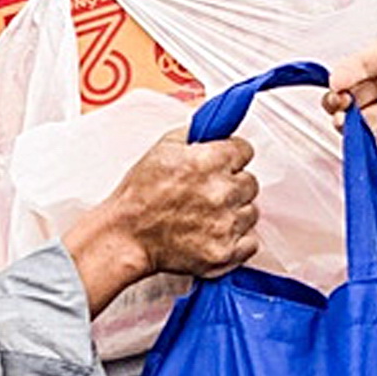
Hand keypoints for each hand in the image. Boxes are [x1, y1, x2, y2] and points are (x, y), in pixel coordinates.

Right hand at [113, 131, 260, 277]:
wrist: (126, 236)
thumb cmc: (139, 196)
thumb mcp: (162, 148)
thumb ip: (195, 132)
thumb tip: (216, 124)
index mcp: (209, 161)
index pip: (245, 150)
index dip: (231, 156)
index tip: (222, 164)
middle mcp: (222, 191)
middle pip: (250, 182)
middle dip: (232, 185)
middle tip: (208, 192)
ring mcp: (225, 223)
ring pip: (251, 212)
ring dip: (234, 212)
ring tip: (207, 215)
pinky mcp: (225, 251)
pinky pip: (250, 241)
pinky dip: (237, 239)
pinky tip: (214, 234)